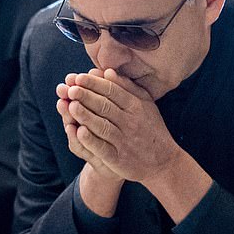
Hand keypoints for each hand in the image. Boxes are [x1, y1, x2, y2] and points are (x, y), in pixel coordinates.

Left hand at [65, 68, 179, 183]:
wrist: (163, 161)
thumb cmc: (151, 128)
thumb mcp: (145, 104)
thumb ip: (127, 87)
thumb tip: (107, 72)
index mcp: (136, 106)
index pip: (112, 91)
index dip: (94, 84)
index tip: (78, 77)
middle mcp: (131, 122)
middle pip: (105, 106)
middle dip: (86, 96)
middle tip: (70, 89)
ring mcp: (125, 141)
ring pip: (102, 126)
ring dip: (86, 116)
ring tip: (70, 106)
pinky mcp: (119, 160)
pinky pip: (103, 148)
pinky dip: (91, 140)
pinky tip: (79, 132)